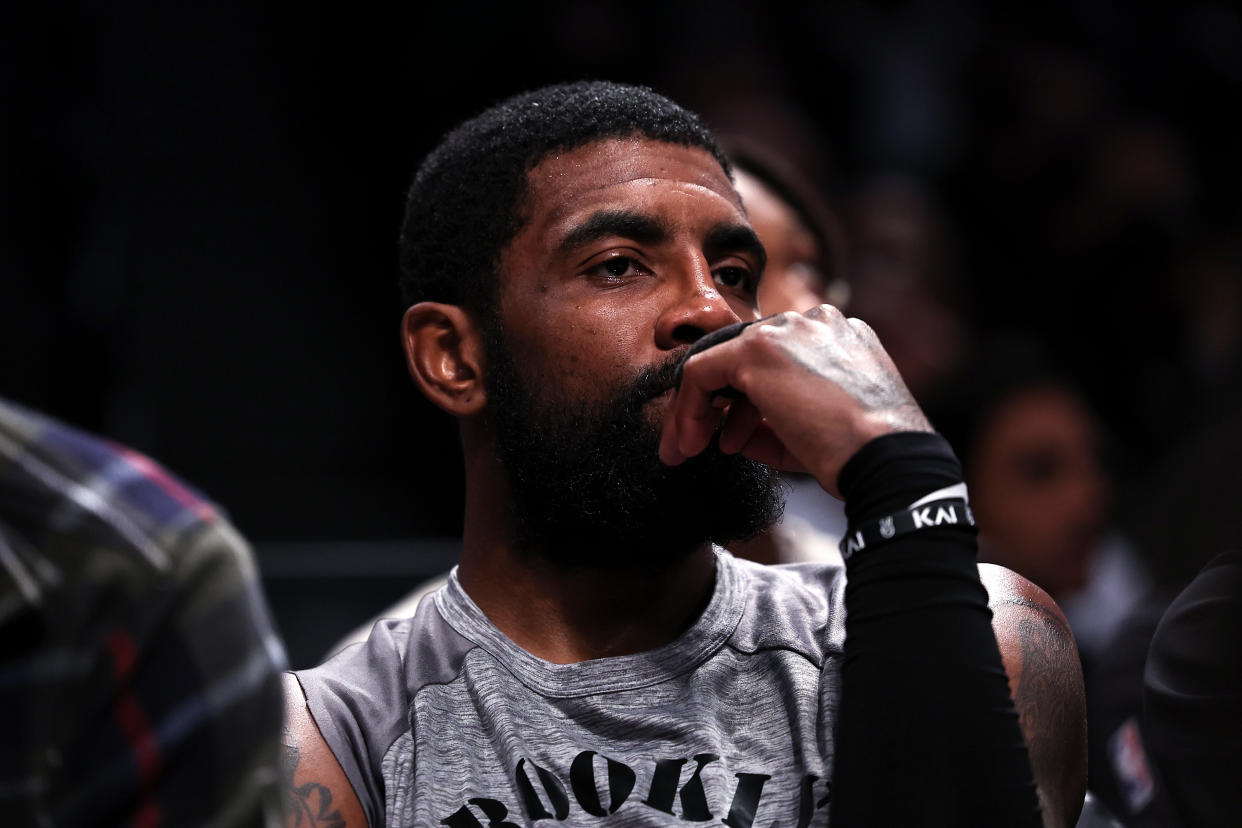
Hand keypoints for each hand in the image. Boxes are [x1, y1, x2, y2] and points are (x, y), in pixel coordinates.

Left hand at [658, 304, 931, 496]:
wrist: (884, 458)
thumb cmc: (858, 453)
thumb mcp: (816, 428)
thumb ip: (772, 420)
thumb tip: (729, 432)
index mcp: (838, 336)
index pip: (776, 359)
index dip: (747, 401)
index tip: (731, 437)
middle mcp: (813, 321)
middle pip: (746, 359)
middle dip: (719, 405)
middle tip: (696, 443)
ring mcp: (784, 331)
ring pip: (720, 363)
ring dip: (701, 412)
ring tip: (692, 450)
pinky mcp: (756, 351)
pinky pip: (702, 373)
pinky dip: (688, 408)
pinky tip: (688, 442)